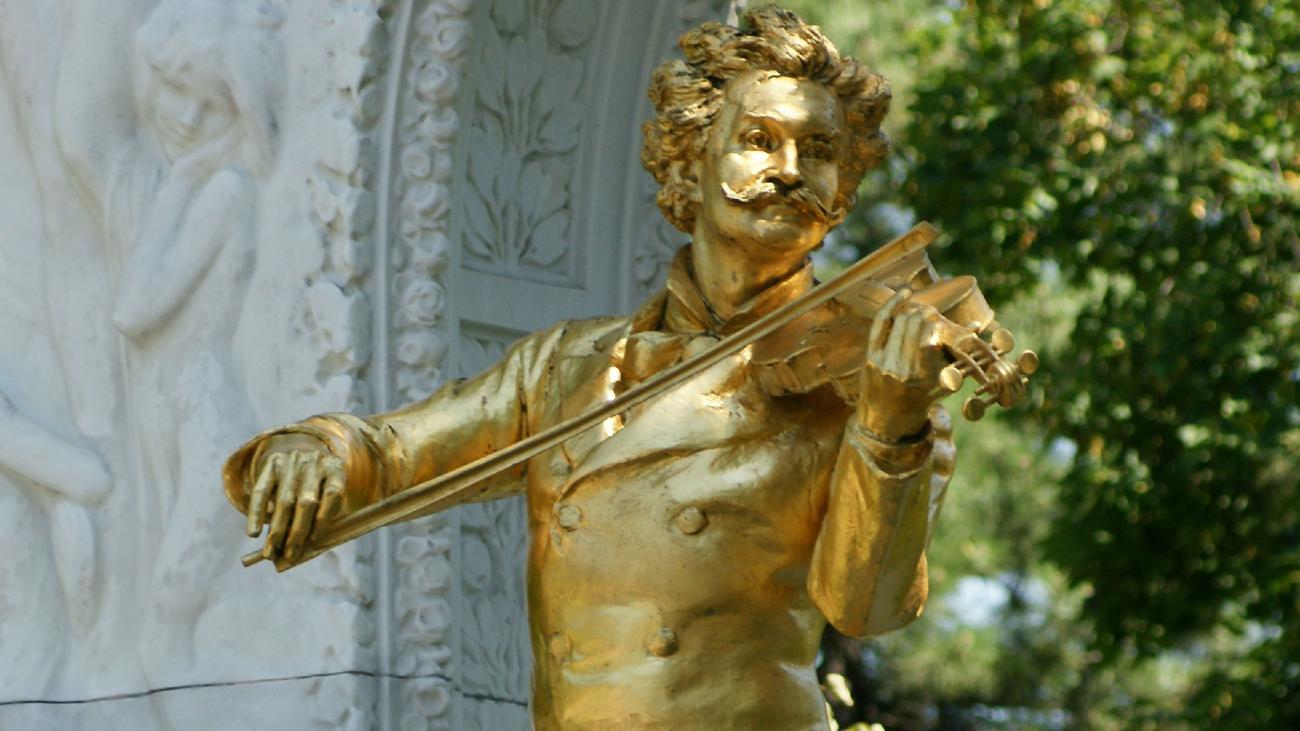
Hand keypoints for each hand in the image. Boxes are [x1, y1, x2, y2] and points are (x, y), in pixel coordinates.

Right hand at [244, 434, 345, 562]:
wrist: (302, 453)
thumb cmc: (319, 485)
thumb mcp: (329, 494)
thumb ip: (324, 518)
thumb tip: (307, 548)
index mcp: (335, 469)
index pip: (333, 494)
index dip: (323, 519)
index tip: (313, 540)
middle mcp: (315, 462)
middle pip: (306, 501)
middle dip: (297, 532)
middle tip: (290, 555)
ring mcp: (292, 461)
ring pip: (284, 500)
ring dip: (277, 530)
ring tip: (271, 551)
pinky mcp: (272, 463)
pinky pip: (261, 491)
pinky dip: (256, 514)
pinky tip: (253, 533)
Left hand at [858, 288, 947, 441]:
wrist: (886, 421)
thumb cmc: (921, 401)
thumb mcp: (943, 384)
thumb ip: (960, 357)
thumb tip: (978, 324)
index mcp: (921, 376)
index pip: (929, 337)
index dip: (936, 323)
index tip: (941, 319)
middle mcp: (900, 368)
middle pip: (914, 325)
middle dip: (925, 314)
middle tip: (932, 311)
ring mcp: (882, 361)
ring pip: (899, 322)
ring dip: (912, 310)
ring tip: (920, 307)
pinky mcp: (870, 356)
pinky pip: (880, 324)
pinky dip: (891, 306)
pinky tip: (904, 293)